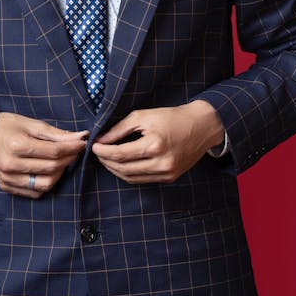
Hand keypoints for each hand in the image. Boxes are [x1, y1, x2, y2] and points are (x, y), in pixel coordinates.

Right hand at [0, 111, 87, 198]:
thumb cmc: (8, 126)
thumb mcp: (32, 124)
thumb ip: (56, 133)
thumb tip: (80, 137)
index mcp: (17, 145)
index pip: (54, 152)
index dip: (72, 148)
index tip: (82, 143)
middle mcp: (11, 165)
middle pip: (52, 168)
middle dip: (68, 159)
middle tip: (74, 150)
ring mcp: (8, 178)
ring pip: (45, 184)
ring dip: (59, 173)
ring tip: (61, 161)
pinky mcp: (7, 187)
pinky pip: (35, 192)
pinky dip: (46, 183)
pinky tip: (47, 171)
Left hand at [92, 100, 224, 184]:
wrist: (202, 127)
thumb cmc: (172, 117)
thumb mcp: (144, 116)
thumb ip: (120, 129)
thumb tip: (101, 140)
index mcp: (154, 145)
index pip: (120, 154)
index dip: (103, 152)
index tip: (94, 146)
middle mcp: (161, 163)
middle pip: (123, 169)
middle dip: (106, 161)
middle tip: (98, 152)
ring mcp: (166, 173)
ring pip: (131, 178)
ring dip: (115, 169)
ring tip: (107, 158)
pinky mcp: (170, 178)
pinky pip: (142, 180)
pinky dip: (129, 173)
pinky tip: (122, 164)